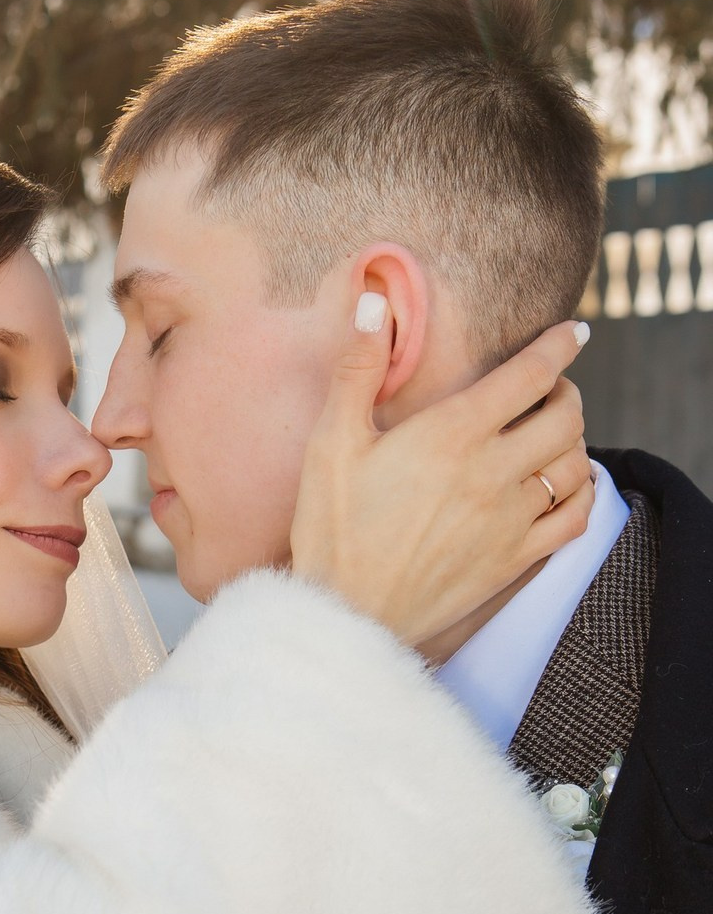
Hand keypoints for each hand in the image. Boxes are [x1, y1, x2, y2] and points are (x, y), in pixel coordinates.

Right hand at [289, 294, 592, 645]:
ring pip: (574, 463)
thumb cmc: (332, 527)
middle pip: (565, 414)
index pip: (530, 374)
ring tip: (552, 433)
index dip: (559, 345)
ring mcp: (510, 518)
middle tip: (548, 387)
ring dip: (573, 438)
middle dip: (566, 389)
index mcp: (451, 435)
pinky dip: (582, 492)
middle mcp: (493, 472)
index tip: (573, 332)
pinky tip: (567, 484)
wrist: (346, 611)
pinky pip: (576, 517)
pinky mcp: (514, 559)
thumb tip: (374, 302)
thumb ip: (358, 369)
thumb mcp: (331, 443)